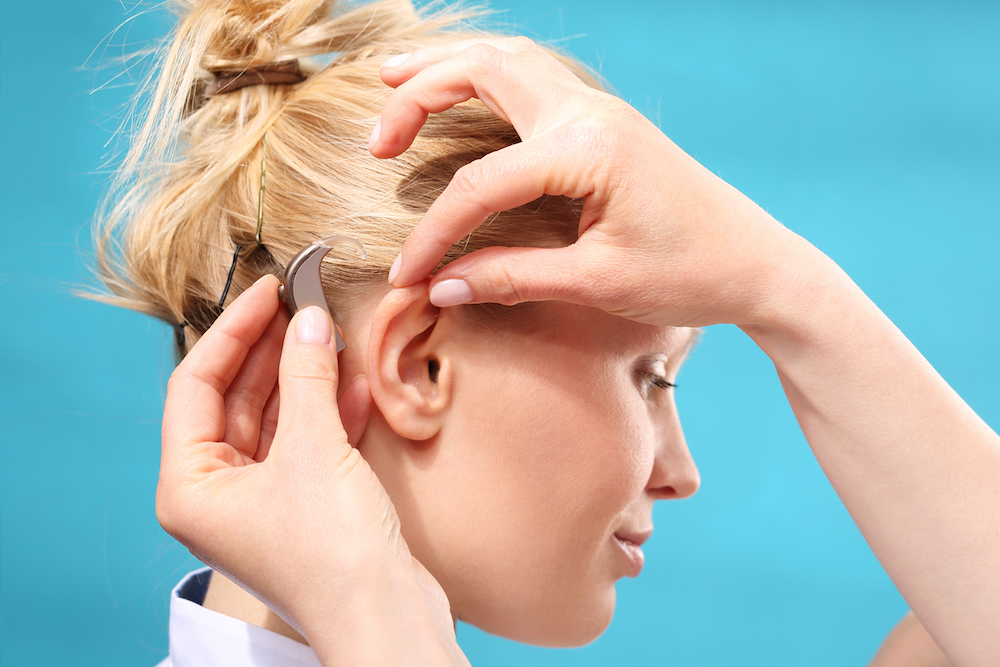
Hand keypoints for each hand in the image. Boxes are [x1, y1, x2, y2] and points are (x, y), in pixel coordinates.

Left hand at [157, 275, 465, 665]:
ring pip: (273, 419)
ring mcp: (261, 501)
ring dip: (301, 376)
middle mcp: (217, 494)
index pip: (195, 385)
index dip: (233, 331)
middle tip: (299, 302)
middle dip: (269, 350)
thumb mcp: (313, 450)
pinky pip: (304, 443)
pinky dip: (327, 411)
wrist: (386, 617)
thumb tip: (309, 318)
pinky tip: (353, 382)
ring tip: (326, 331)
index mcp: (190, 486)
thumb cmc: (333, 551)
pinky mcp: (303, 507)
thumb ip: (306, 377)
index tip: (268, 289)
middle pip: (234, 399)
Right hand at [371, 38, 822, 329]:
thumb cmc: (691, 274)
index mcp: (589, 150)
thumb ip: (512, 278)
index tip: (407, 275)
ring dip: (448, 70)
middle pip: (484, 72)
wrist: (759, 263)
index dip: (434, 232)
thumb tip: (442, 287)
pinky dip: (484, 78)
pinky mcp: (604, 123)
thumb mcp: (597, 283)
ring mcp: (600, 110)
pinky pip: (531, 78)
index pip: (481, 184)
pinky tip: (462, 100)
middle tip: (377, 142)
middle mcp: (590, 113)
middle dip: (419, 97)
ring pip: (508, 60)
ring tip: (394, 86)